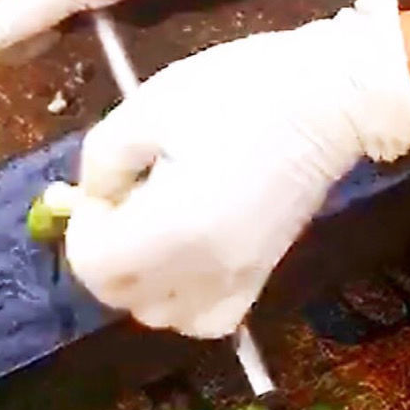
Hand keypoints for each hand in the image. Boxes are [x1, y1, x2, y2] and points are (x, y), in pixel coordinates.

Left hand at [64, 0, 409, 337]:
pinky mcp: (263, 274)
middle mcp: (205, 269)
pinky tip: (187, 261)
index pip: (94, 264)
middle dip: (105, 254)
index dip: (83, 226)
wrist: (327, 101)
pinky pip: (210, 318)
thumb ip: (102, 160)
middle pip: (122, 297)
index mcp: (173, 227)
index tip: (105, 186)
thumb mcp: (150, 107)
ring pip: (163, 317)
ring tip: (153, 234)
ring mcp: (239, 278)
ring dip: (142, 283)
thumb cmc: (240, 91)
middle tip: (122, 204)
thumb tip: (94, 196)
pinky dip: (185, 300)